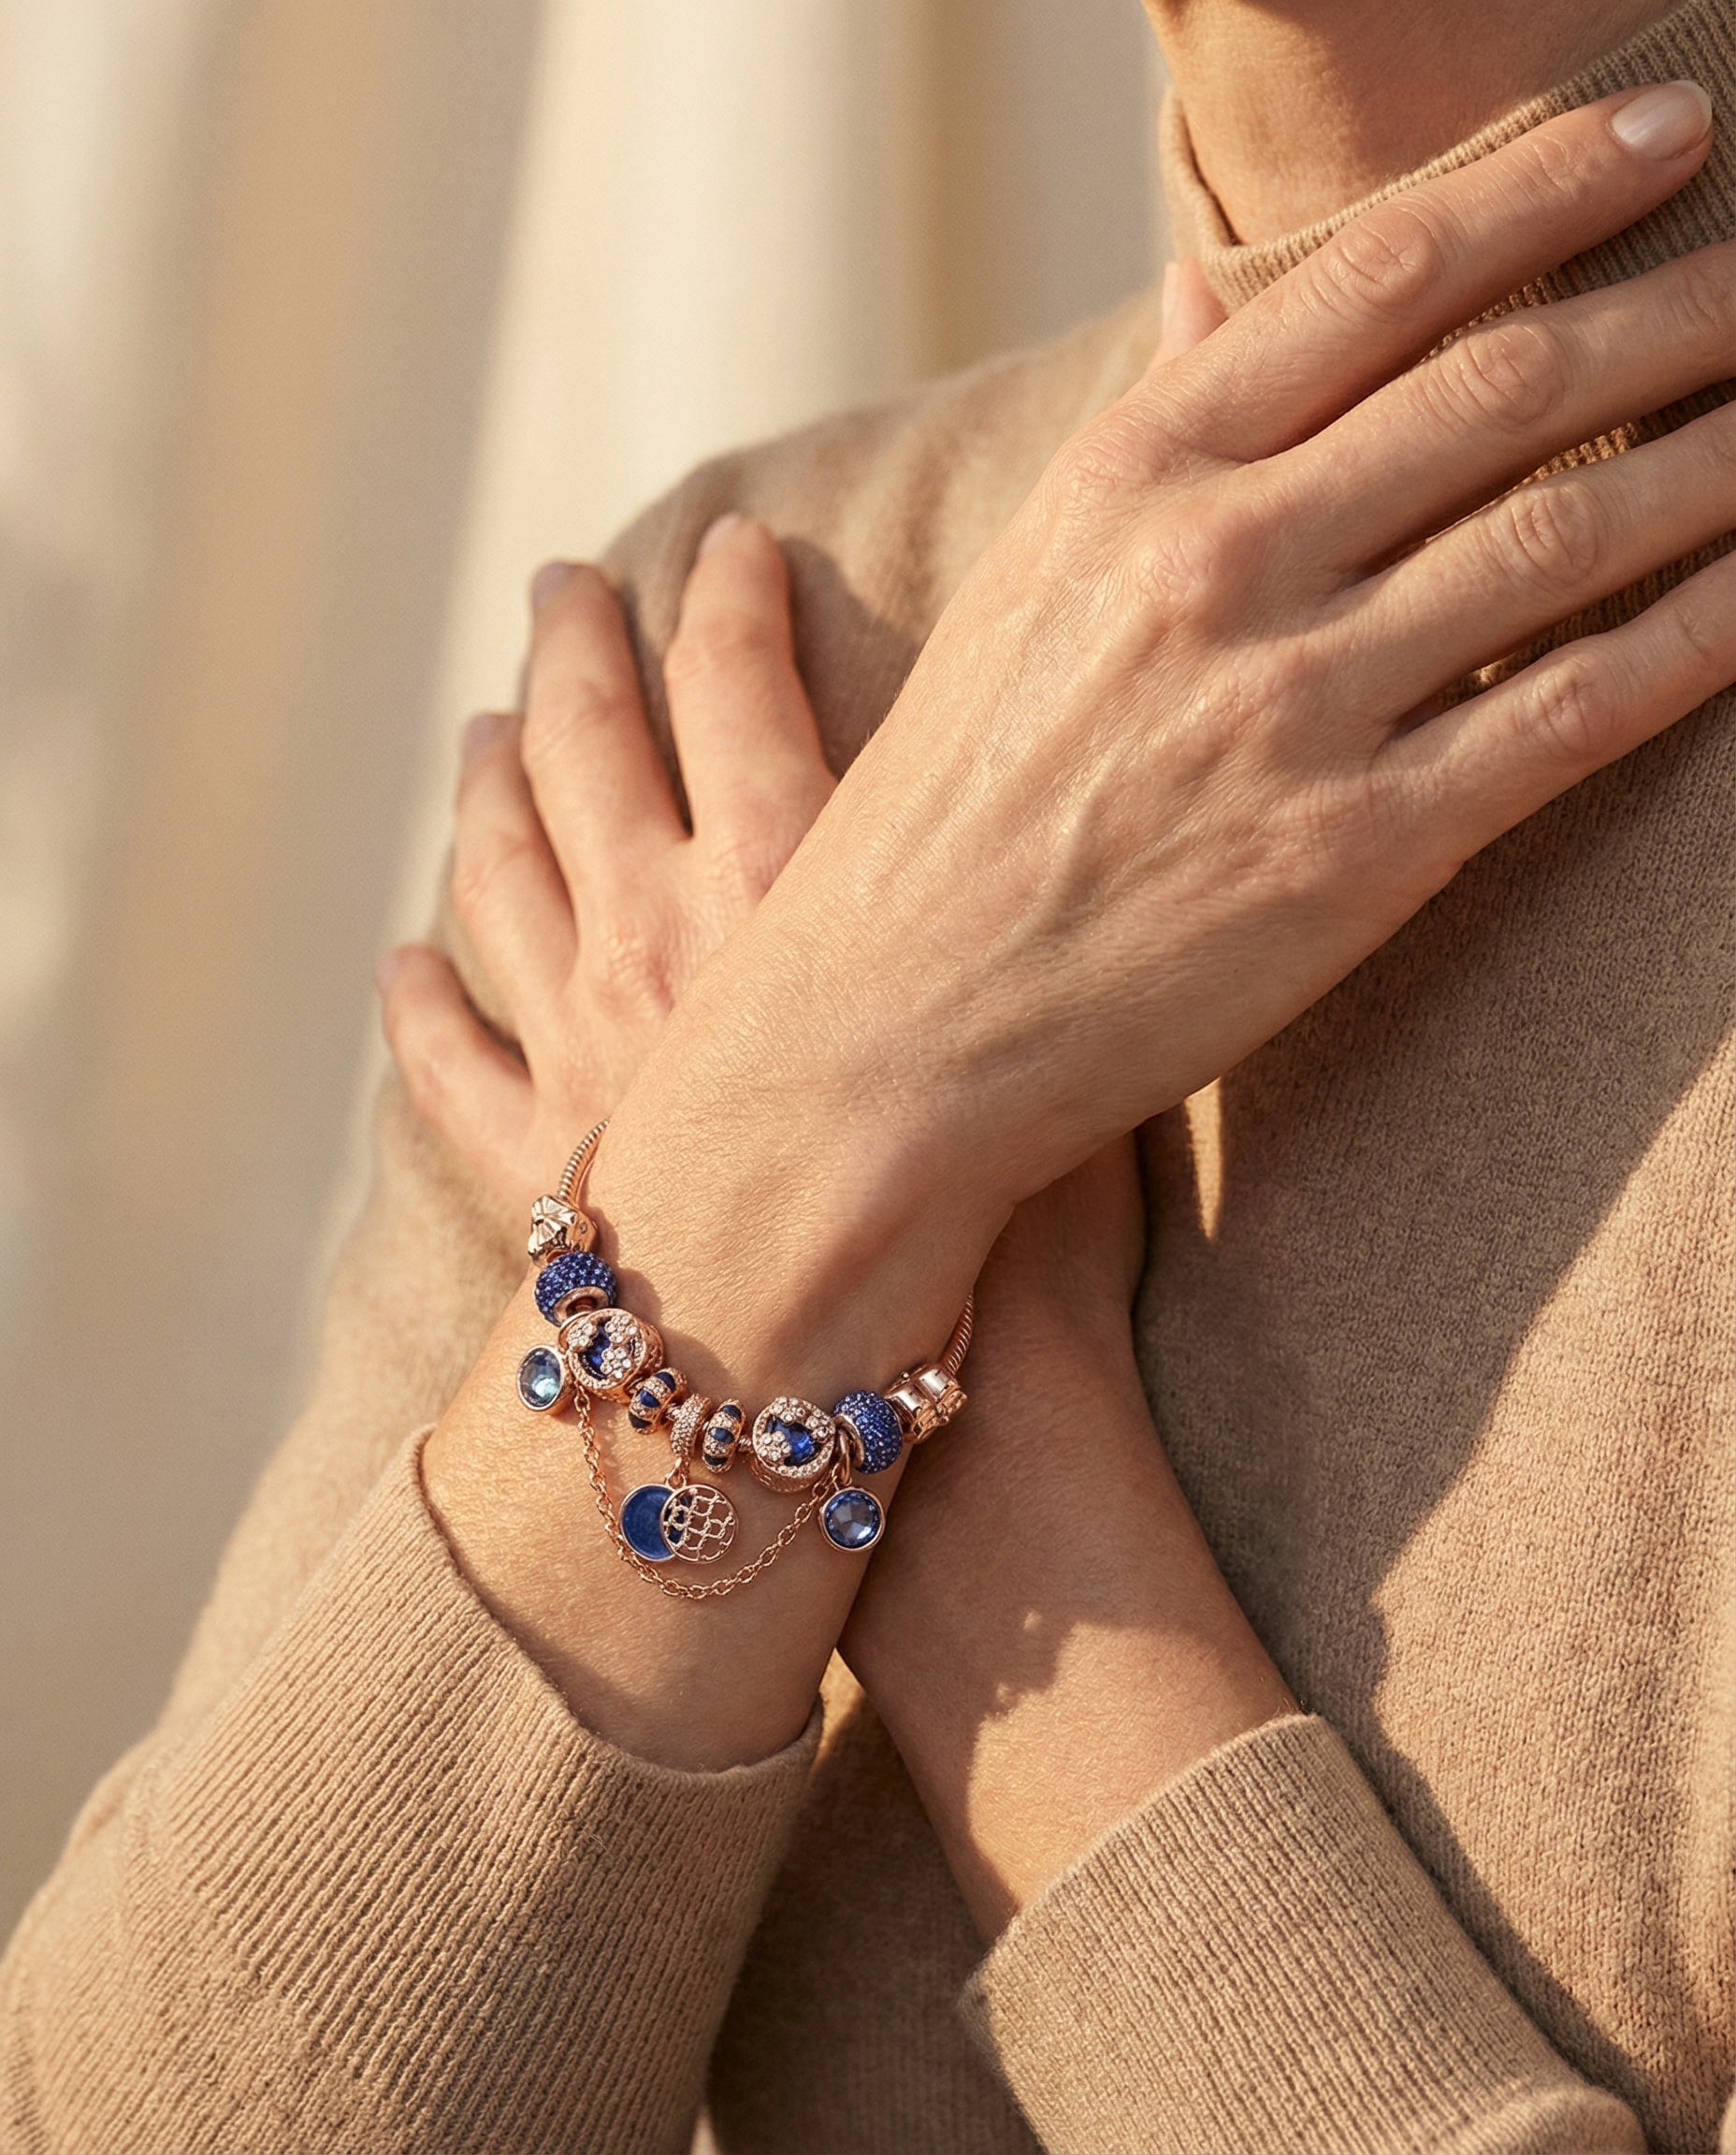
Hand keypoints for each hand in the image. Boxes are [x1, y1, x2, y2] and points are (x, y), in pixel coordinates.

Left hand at [383, 517, 1162, 1775]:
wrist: (882, 1412)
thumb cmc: (1006, 1238)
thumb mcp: (1084, 1040)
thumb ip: (1092, 901)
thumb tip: (1159, 797)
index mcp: (800, 881)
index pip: (743, 682)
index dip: (734, 599)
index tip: (734, 548)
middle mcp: (669, 934)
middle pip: (591, 744)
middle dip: (579, 650)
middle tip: (566, 587)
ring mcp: (586, 1047)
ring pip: (502, 874)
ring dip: (488, 791)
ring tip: (484, 732)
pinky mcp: (548, 1169)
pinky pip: (457, 1069)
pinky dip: (427, 1011)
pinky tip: (407, 967)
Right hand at [585, 84, 1735, 1392]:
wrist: (895, 1026)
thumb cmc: (948, 814)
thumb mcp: (1017, 588)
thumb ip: (1139, 437)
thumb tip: (1204, 293)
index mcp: (1126, 479)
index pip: (1373, 281)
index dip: (1542, 189)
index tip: (1656, 133)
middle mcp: (1216, 564)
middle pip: (1499, 388)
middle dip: (1670, 309)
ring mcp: (1291, 706)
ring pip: (1562, 537)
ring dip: (1716, 457)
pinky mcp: (1357, 848)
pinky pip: (1570, 711)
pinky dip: (1696, 637)